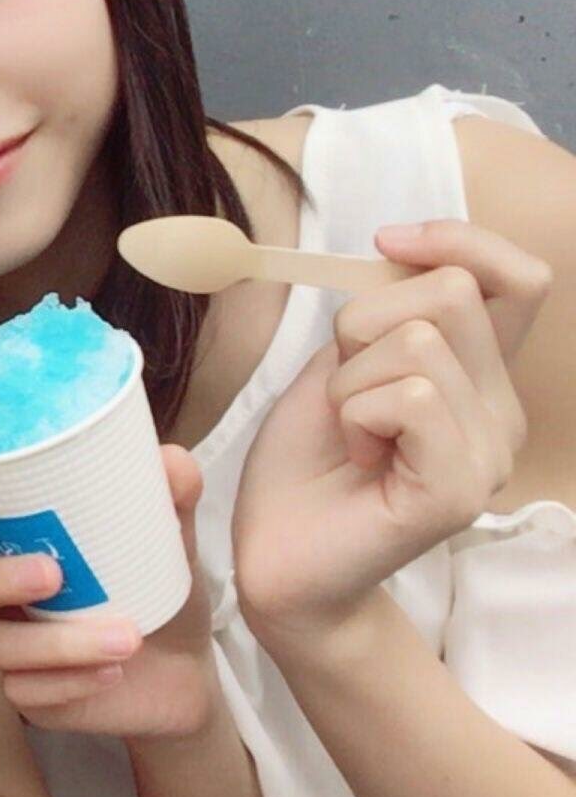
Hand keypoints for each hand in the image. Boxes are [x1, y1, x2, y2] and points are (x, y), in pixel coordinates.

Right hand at [0, 447, 218, 737]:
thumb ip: (168, 496)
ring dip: (57, 642)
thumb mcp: (168, 538)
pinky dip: (71, 681)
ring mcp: (9, 649)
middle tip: (52, 574)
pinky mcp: (30, 695)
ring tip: (126, 637)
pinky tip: (112, 672)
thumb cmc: (155, 588)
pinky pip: (25, 692)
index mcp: (9, 546)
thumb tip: (171, 460)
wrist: (187, 668)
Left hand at [233, 220, 549, 635]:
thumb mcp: (339, 364)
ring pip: (419, 342)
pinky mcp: (460, 489)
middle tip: (344, 392)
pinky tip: (356, 456)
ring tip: (348, 433)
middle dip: (365, 322)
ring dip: (350, 379)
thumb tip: (404, 246)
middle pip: (450, 292)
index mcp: (480, 377)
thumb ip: (385, 314)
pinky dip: (356, 413)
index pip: (518, 278)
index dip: (457, 240)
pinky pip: (410, 396)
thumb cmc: (304, 463)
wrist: (279, 556)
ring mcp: (490, 453)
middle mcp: (502, 412)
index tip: (386, 242)